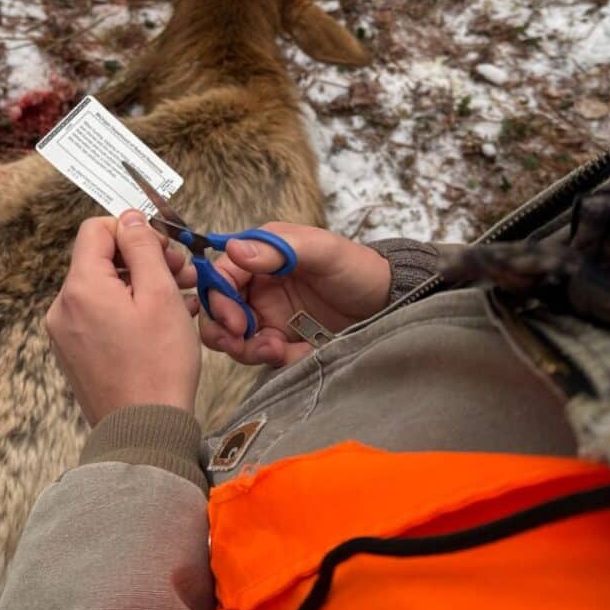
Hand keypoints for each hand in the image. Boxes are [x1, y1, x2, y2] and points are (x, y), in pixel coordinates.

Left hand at [45, 211, 200, 425]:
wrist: (144, 431)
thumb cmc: (158, 364)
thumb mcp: (160, 294)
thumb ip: (142, 247)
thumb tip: (129, 217)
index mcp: (80, 287)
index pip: (96, 229)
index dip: (132, 230)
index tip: (164, 249)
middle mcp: (63, 307)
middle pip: (101, 260)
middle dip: (143, 260)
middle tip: (183, 274)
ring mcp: (66, 334)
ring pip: (104, 289)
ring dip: (141, 285)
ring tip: (182, 299)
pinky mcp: (75, 354)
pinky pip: (101, 316)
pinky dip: (129, 310)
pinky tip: (163, 321)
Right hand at [195, 223, 390, 367]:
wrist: (390, 304)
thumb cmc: (357, 268)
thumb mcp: (323, 252)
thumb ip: (278, 250)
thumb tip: (234, 250)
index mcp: (263, 254)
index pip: (222, 274)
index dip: (219, 298)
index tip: (233, 321)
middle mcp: (260, 284)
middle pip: (219, 309)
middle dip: (222, 329)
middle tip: (241, 342)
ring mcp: (270, 314)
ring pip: (235, 337)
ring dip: (247, 348)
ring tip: (275, 350)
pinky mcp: (283, 341)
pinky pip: (264, 355)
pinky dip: (275, 359)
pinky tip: (298, 353)